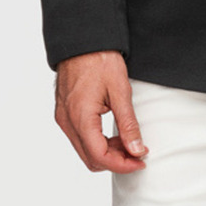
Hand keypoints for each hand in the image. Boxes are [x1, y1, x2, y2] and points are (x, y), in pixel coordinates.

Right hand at [54, 50, 146, 172]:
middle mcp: (67, 121)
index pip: (100, 157)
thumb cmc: (99, 60)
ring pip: (85, 150)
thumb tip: (136, 150)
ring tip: (128, 140)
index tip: (141, 161)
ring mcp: (63, 118)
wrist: (83, 40)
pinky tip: (114, 133)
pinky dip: (97, 142)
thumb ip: (128, 124)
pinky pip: (80, 138)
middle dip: (116, 161)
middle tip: (138, 151)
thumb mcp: (121, 92)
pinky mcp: (64, 113)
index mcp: (80, 117)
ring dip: (107, 152)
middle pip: (91, 159)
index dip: (123, 165)